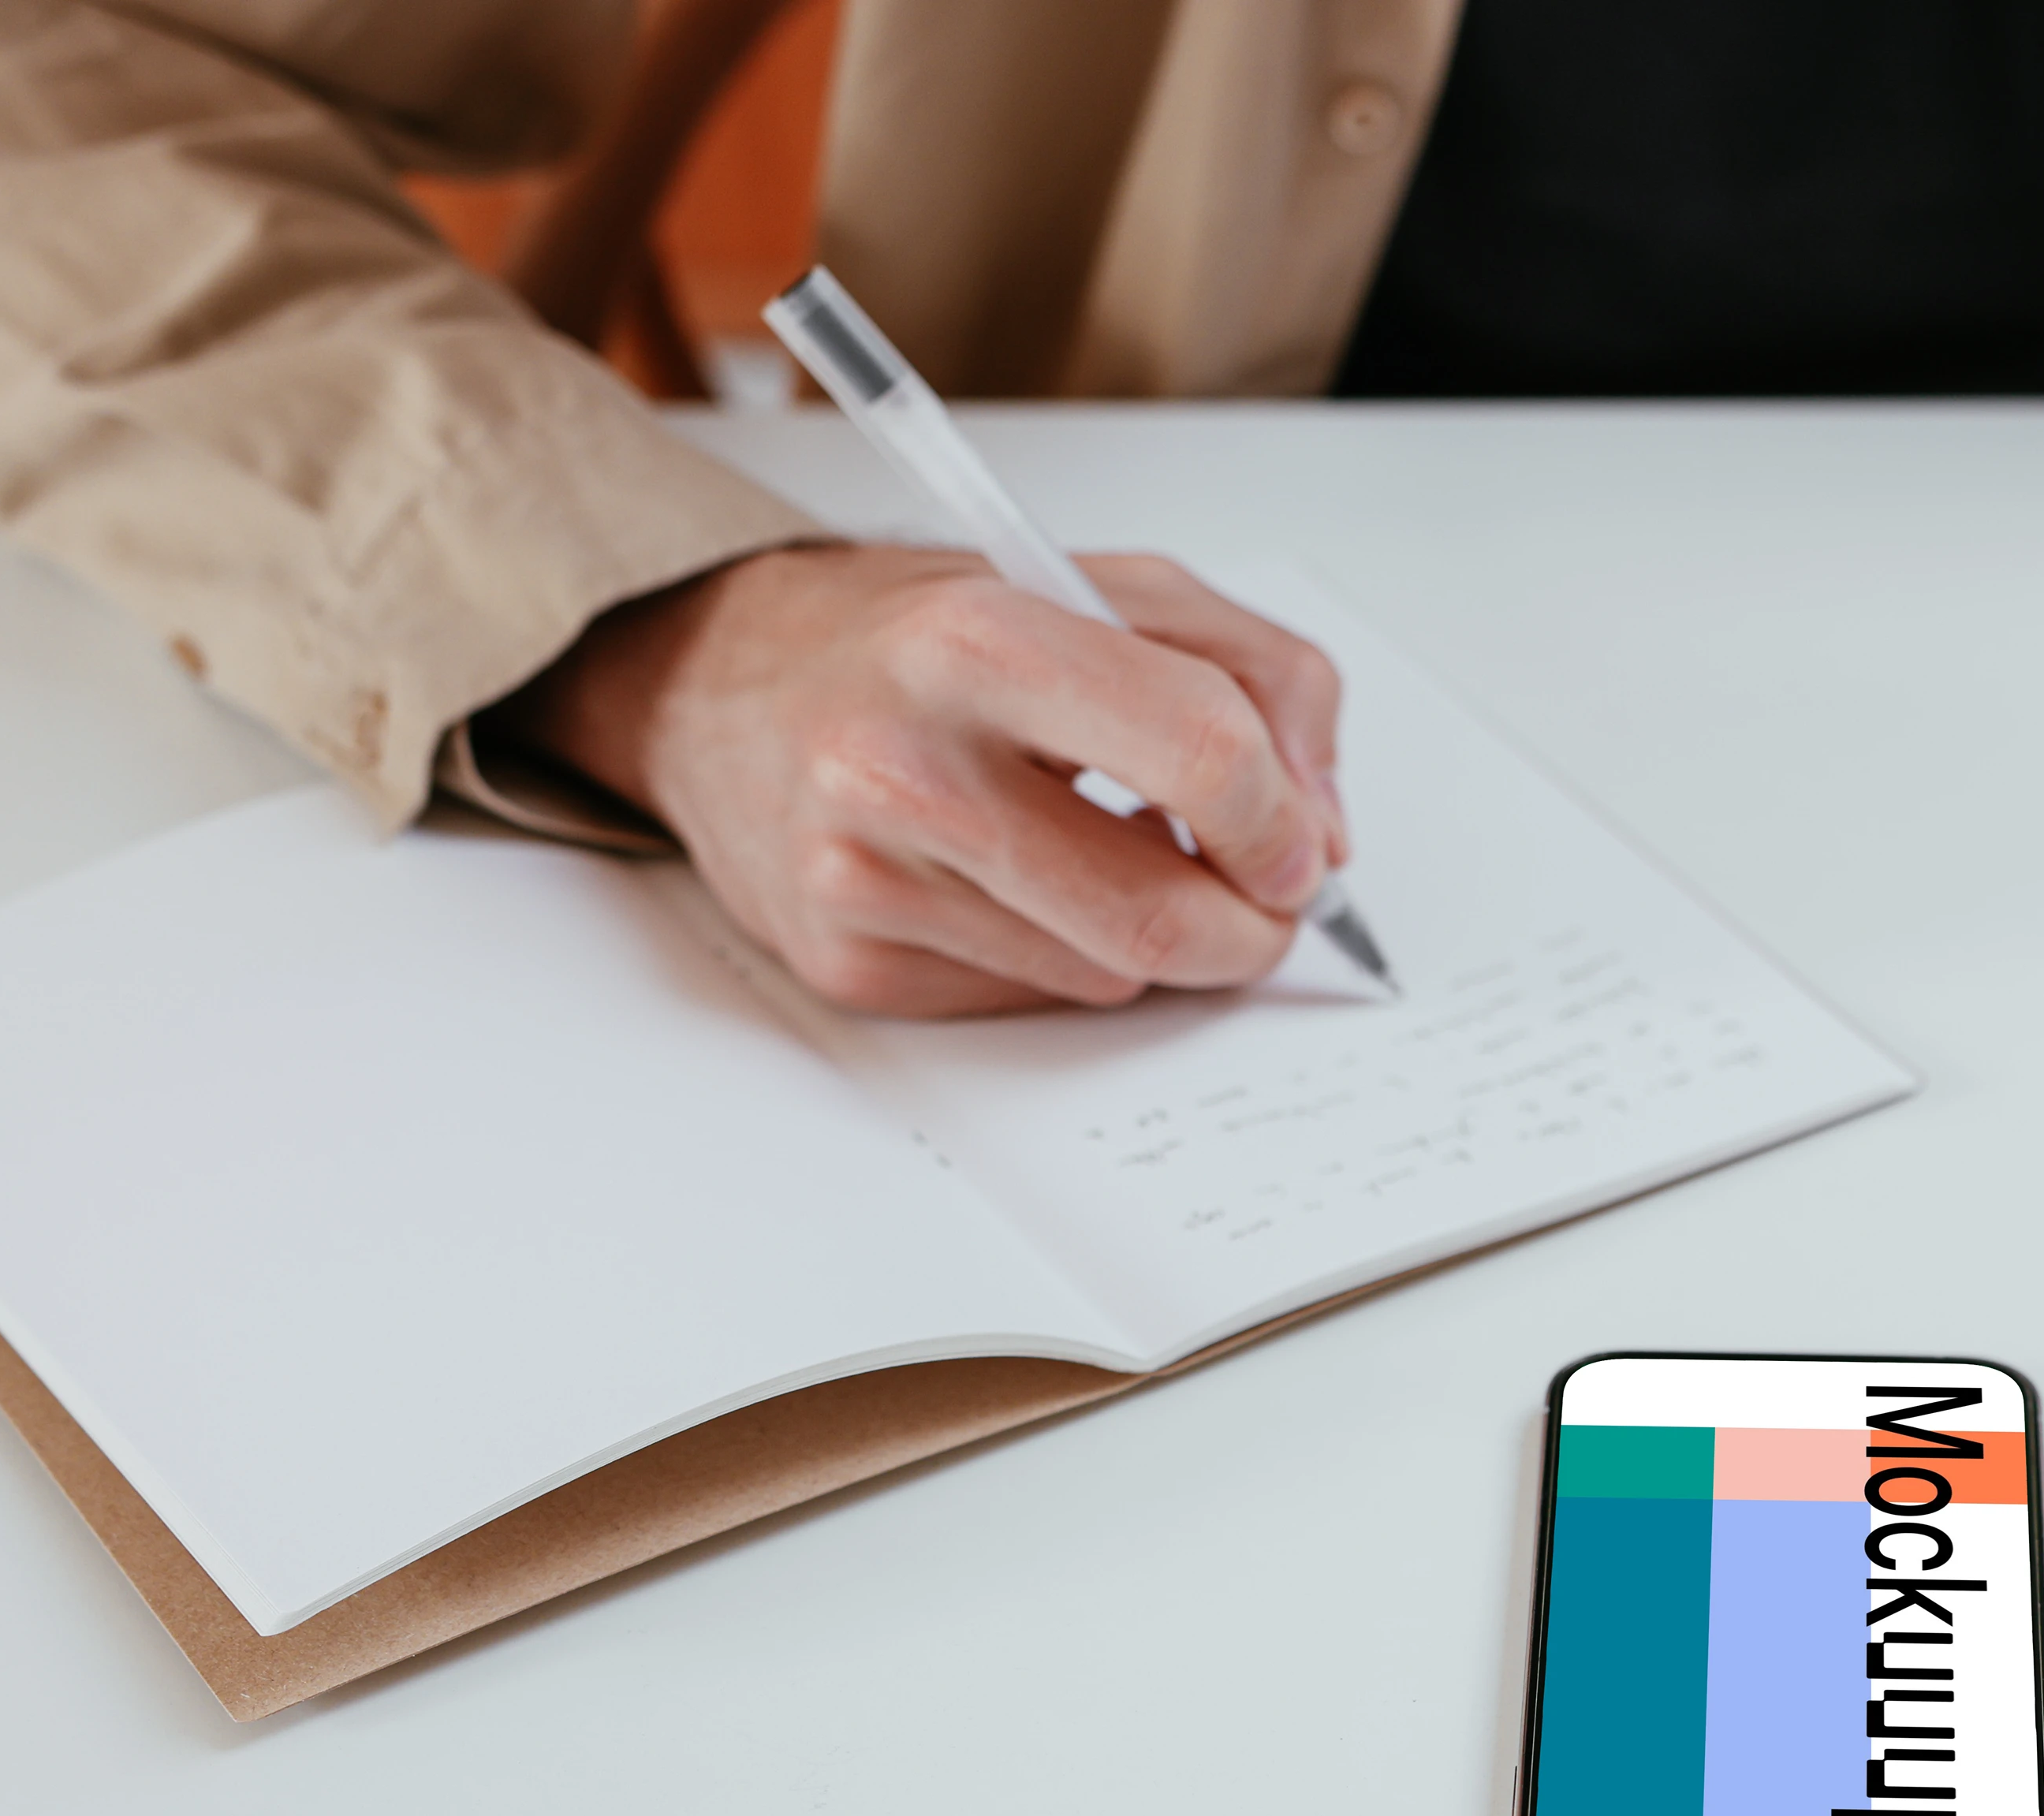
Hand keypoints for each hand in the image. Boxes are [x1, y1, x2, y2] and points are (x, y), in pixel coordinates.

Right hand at [495, 543, 1346, 1014]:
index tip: (1297, 841)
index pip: (1202, 750)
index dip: (1282, 819)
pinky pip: (1032, 999)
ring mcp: (864, 878)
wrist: (721, 682)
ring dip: (1152, 935)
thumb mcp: (1103, 588)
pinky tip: (1013, 882)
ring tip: (1101, 849)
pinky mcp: (849, 965)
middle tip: (1257, 893)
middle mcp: (903, 763)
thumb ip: (1256, 675)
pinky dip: (1064, 955)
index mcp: (979, 637)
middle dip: (1249, 925)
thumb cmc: (923, 633)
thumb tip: (1322, 830)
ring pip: (1109, 973)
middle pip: (1161, 913)